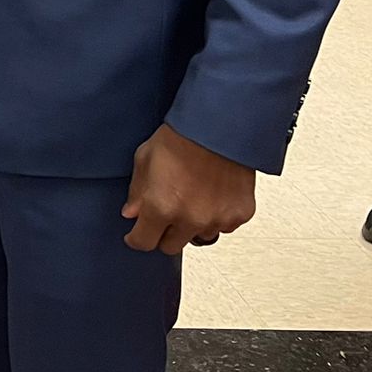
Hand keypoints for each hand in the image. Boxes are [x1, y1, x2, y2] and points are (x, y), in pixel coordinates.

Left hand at [122, 123, 256, 254]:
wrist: (220, 125)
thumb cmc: (182, 136)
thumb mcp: (145, 159)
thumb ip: (137, 192)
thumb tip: (132, 213)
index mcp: (161, 207)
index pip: (144, 242)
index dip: (137, 238)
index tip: (137, 235)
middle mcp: (190, 219)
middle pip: (171, 246)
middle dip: (164, 233)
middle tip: (165, 215)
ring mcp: (217, 219)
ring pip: (199, 237)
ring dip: (192, 225)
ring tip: (192, 199)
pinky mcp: (239, 214)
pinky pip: (224, 226)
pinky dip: (217, 217)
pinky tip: (213, 195)